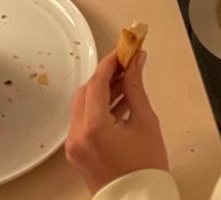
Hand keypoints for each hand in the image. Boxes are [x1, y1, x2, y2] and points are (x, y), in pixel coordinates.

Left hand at [66, 51, 168, 193]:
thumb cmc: (146, 169)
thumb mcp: (145, 122)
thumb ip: (136, 87)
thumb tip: (135, 62)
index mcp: (94, 127)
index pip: (97, 82)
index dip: (110, 63)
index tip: (122, 52)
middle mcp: (77, 135)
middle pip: (86, 92)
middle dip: (105, 76)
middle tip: (126, 66)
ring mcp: (74, 145)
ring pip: (83, 105)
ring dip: (102, 92)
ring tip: (126, 83)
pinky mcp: (76, 152)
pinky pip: (84, 121)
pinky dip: (98, 110)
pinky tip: (118, 103)